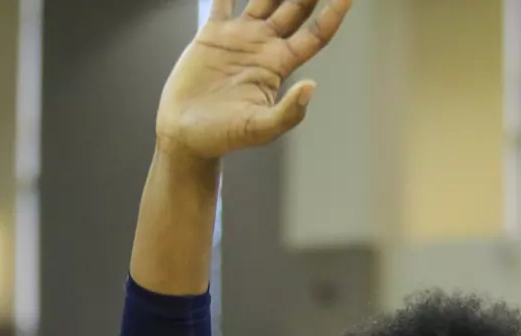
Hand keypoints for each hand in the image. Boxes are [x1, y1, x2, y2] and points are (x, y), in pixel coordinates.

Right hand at [155, 0, 352, 160]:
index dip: (333, 14)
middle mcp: (265, 46)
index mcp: (280, 65)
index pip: (315, 34)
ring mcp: (240, 37)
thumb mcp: (260, 129)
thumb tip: (312, 87)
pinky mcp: (213, 33)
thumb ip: (288, 112)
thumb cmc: (225, 137)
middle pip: (295, 8)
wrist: (187, 134)